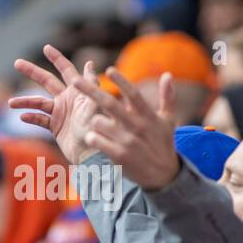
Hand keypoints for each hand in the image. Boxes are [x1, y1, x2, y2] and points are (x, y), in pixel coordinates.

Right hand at [10, 44, 101, 164]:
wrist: (94, 154)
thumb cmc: (98, 128)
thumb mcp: (96, 104)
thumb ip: (90, 85)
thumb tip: (90, 64)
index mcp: (78, 90)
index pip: (66, 70)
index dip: (57, 58)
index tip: (46, 47)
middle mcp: (68, 99)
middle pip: (47, 81)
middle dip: (32, 71)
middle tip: (17, 63)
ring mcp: (61, 112)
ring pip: (38, 102)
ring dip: (24, 101)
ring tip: (10, 103)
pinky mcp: (56, 127)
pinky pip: (40, 120)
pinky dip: (31, 118)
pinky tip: (22, 118)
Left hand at [68, 66, 180, 191]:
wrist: (163, 174)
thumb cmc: (163, 143)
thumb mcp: (168, 120)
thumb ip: (167, 97)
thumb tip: (168, 75)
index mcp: (147, 115)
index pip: (133, 94)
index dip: (121, 81)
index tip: (108, 69)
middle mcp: (137, 126)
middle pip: (110, 104)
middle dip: (91, 91)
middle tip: (74, 81)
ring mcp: (128, 141)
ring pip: (100, 123)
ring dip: (93, 121)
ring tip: (97, 125)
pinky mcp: (120, 156)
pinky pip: (98, 141)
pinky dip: (92, 137)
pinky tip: (90, 138)